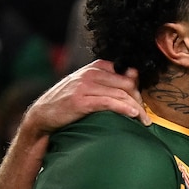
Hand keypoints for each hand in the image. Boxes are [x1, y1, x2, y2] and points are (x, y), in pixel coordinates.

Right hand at [22, 59, 148, 137]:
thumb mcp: (89, 85)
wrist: (43, 114)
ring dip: (137, 108)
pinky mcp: (81, 101)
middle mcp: (90, 73)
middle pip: (127, 84)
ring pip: (121, 94)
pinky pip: (109, 102)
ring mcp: (85, 86)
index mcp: (95, 67)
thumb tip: (135, 74)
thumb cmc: (68, 101)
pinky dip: (124, 108)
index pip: (127, 75)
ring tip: (145, 121)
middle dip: (139, 100)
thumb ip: (110, 80)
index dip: (138, 89)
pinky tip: (133, 115)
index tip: (142, 103)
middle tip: (145, 115)